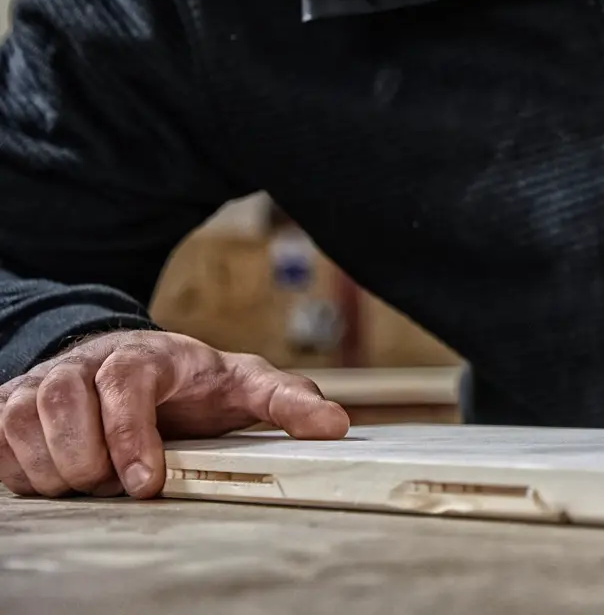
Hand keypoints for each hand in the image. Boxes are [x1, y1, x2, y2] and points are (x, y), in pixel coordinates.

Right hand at [0, 330, 348, 498]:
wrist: (140, 367)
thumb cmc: (193, 383)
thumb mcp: (245, 385)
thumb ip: (287, 402)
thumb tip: (335, 425)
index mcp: (146, 354)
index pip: (125, 382)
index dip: (129, 433)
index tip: (145, 482)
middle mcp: (87, 362)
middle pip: (63, 404)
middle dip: (88, 458)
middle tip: (118, 484)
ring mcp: (44, 382)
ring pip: (22, 421)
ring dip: (53, 467)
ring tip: (90, 482)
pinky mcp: (11, 405)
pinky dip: (19, 467)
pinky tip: (54, 477)